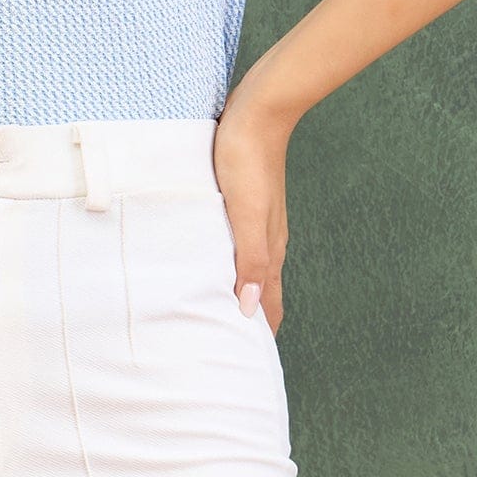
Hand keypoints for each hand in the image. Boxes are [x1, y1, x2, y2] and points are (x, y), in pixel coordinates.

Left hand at [212, 78, 295, 336]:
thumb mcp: (246, 213)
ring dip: (235, 294)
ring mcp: (255, 221)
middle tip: (222, 350)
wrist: (257, 112)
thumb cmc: (247, 160)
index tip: (244, 363)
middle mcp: (265, 239)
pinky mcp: (241, 203)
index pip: (269, 305)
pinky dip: (225, 265)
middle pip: (260, 292)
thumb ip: (250, 260)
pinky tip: (206, 264)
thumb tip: (252, 309)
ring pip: (247, 269)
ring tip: (210, 316)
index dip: (260, 335)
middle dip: (247, 322)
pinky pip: (235, 245)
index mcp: (269, 247)